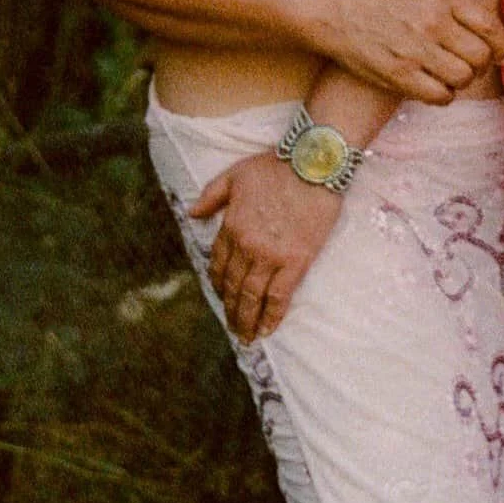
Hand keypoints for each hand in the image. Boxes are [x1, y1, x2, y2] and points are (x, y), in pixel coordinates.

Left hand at [193, 151, 340, 341]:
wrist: (312, 165)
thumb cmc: (276, 167)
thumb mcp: (234, 176)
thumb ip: (211, 197)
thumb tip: (191, 214)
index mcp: (231, 227)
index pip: (218, 265)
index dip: (218, 285)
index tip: (222, 298)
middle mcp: (246, 246)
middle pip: (232, 286)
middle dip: (231, 310)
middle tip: (233, 328)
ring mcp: (270, 256)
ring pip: (251, 296)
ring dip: (246, 320)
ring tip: (246, 337)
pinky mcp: (296, 262)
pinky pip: (279, 296)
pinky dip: (272, 315)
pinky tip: (267, 329)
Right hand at [313, 0, 503, 103]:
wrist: (336, 11)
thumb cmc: (383, 1)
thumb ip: (458, 9)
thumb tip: (495, 43)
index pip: (491, 27)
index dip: (501, 47)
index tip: (497, 54)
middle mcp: (433, 20)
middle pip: (480, 57)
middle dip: (478, 66)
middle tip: (465, 65)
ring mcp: (416, 48)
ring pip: (463, 78)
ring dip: (460, 82)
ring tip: (446, 75)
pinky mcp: (400, 74)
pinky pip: (441, 96)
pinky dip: (443, 96)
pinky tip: (433, 87)